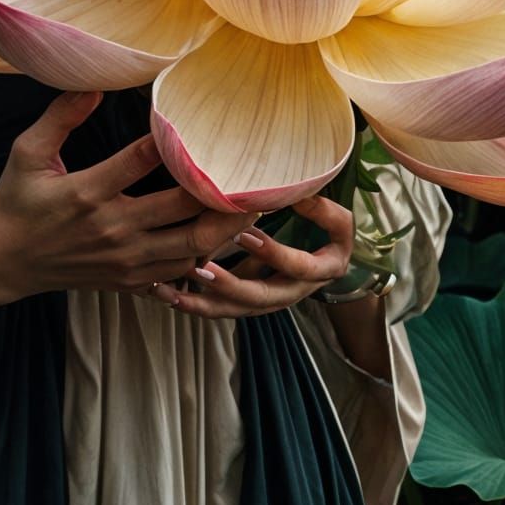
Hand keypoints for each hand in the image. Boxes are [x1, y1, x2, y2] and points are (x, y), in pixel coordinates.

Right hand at [0, 90, 258, 305]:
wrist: (4, 262)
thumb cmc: (17, 201)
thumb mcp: (26, 152)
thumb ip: (60, 117)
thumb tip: (94, 84)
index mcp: (87, 192)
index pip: (140, 161)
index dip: (173, 142)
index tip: (205, 124)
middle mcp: (112, 228)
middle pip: (181, 212)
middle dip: (222, 195)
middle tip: (256, 174)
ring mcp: (123, 260)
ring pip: (189, 248)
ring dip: (223, 229)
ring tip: (254, 207)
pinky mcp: (127, 280)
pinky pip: (177, 272)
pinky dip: (204, 257)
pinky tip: (224, 239)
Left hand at [154, 192, 357, 319]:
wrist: (329, 263)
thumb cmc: (331, 232)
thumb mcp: (336, 221)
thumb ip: (322, 210)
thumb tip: (298, 194)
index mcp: (321, 271)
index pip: (297, 266)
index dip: (273, 253)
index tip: (245, 234)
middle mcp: (293, 292)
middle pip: (260, 297)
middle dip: (229, 286)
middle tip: (200, 269)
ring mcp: (269, 301)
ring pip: (236, 309)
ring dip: (204, 302)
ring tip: (172, 293)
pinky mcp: (249, 302)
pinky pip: (222, 307)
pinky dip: (196, 302)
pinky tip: (168, 295)